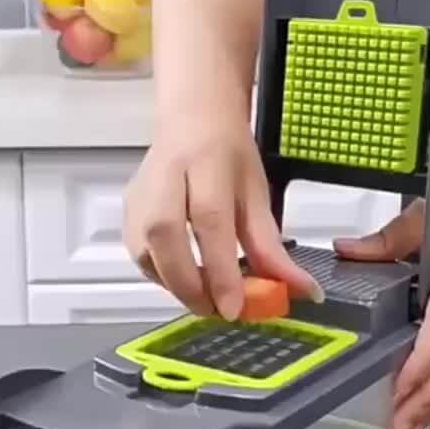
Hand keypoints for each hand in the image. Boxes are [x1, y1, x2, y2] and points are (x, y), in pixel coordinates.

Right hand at [124, 111, 322, 319]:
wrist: (192, 117)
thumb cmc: (228, 154)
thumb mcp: (258, 195)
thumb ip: (272, 247)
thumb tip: (302, 291)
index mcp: (207, 163)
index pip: (210, 221)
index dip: (221, 270)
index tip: (235, 307)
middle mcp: (165, 177)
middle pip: (166, 236)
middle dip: (190, 284)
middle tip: (218, 311)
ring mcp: (139, 194)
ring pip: (146, 251)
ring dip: (176, 285)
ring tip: (206, 298)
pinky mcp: (127, 211)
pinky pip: (141, 255)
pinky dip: (163, 276)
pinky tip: (187, 280)